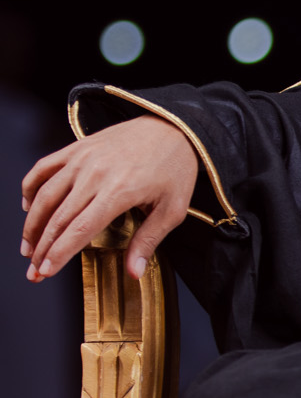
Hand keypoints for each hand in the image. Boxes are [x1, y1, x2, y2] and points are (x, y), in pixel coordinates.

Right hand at [21, 118, 198, 282]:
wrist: (173, 125)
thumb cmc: (174, 166)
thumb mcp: (172, 209)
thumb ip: (148, 241)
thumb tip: (134, 271)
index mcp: (119, 191)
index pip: (79, 230)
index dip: (58, 254)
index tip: (45, 271)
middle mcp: (95, 174)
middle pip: (58, 218)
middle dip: (42, 248)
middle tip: (33, 270)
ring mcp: (83, 158)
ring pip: (45, 195)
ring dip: (32, 224)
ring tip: (28, 247)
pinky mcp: (77, 147)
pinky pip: (44, 167)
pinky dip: (30, 187)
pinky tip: (28, 207)